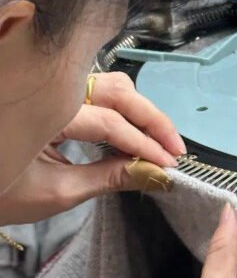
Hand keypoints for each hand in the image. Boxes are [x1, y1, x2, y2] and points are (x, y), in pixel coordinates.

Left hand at [0, 72, 185, 223]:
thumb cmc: (2, 192)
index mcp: (46, 113)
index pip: (109, 123)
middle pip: (117, 92)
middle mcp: (53, 91)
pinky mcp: (58, 96)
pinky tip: (135, 134)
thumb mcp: (56, 192)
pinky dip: (123, 109)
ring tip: (159, 141)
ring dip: (140, 110)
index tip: (169, 165)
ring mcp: (56, 90)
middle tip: (177, 150)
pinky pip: (99, 92)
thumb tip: (152, 173)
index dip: (143, 144)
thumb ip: (107, 179)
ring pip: (110, 85)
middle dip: (152, 120)